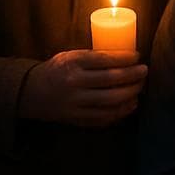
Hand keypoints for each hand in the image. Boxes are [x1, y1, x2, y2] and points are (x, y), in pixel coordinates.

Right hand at [19, 49, 147, 126]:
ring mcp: (74, 103)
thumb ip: (93, 57)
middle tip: (144, 71)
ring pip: (111, 100)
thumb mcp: (70, 56)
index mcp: (72, 63)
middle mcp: (73, 83)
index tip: (137, 56)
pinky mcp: (75, 118)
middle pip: (112, 80)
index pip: (105, 60)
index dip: (126, 58)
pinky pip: (104, 117)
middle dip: (133, 75)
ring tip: (140, 86)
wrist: (29, 92)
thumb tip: (127, 56)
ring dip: (131, 93)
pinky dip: (121, 111)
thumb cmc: (56, 70)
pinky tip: (131, 103)